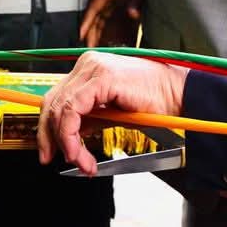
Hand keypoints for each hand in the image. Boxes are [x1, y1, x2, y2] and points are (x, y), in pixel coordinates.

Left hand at [38, 51, 186, 174]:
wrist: (179, 96)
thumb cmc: (153, 103)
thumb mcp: (112, 114)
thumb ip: (89, 119)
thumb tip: (69, 134)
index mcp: (89, 69)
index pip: (57, 98)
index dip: (47, 127)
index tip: (49, 151)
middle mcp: (88, 64)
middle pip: (53, 102)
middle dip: (49, 136)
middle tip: (54, 160)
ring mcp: (93, 68)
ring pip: (61, 108)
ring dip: (65, 142)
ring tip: (79, 161)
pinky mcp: (102, 78)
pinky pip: (74, 109)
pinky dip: (71, 134)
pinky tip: (79, 151)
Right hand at [80, 0, 143, 46]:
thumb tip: (132, 15)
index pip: (91, 9)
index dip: (86, 22)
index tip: (80, 34)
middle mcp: (102, 0)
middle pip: (93, 20)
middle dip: (89, 35)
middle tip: (89, 51)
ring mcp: (107, 5)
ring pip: (98, 24)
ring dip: (96, 36)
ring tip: (97, 52)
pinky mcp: (114, 8)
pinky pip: (108, 23)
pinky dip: (106, 33)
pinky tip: (109, 45)